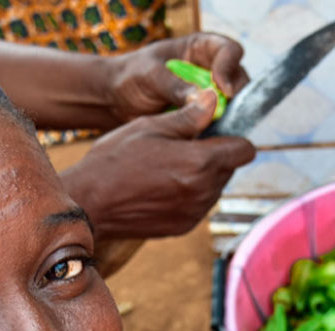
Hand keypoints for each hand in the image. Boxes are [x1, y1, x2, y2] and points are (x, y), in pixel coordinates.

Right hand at [61, 90, 254, 239]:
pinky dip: (189, 194)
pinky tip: (162, 185)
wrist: (90, 204)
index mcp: (200, 163)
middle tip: (184, 146)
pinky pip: (199, 205)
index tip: (215, 132)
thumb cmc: (114, 161)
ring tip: (168, 166)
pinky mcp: (183, 227)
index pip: (245, 150)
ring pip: (215, 187)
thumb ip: (189, 116)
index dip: (233, 137)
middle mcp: (203, 192)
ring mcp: (194, 213)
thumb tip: (213, 100)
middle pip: (230, 169)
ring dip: (202, 176)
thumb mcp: (150, 128)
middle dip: (215, 155)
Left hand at [103, 33, 248, 123]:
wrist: (116, 100)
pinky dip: (215, 133)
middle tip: (221, 115)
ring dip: (227, 119)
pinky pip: (218, 125)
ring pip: (232, 106)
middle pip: (238, 81)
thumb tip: (204, 98)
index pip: (229, 52)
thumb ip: (176, 85)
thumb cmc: (131, 76)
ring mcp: (209, 95)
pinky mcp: (204, 117)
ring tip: (212, 131)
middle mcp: (211, 70)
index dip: (229, 68)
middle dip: (234, 99)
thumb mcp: (150, 76)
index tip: (223, 89)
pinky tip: (205, 142)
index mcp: (201, 49)